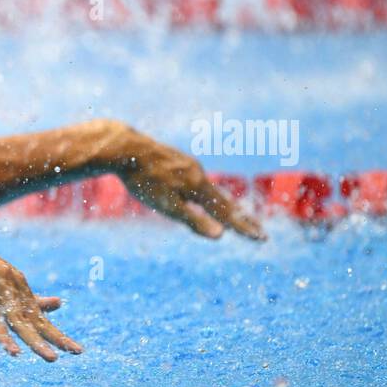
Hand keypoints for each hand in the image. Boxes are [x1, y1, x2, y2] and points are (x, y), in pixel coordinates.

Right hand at [0, 210, 80, 361]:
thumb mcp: (0, 277)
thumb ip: (26, 295)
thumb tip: (59, 305)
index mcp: (14, 280)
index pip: (36, 314)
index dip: (55, 334)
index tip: (77, 351)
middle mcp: (1, 276)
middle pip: (19, 314)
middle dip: (36, 338)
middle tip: (53, 359)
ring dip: (3, 333)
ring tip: (15, 354)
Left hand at [118, 131, 265, 240]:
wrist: (124, 148)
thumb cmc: (144, 180)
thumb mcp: (167, 205)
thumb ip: (193, 220)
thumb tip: (220, 235)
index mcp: (198, 186)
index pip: (226, 213)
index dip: (243, 227)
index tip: (262, 238)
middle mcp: (198, 173)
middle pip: (223, 200)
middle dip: (240, 217)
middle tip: (258, 230)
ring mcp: (187, 165)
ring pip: (209, 189)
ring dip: (224, 204)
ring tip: (234, 215)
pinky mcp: (175, 161)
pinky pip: (196, 180)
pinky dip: (206, 192)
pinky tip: (200, 192)